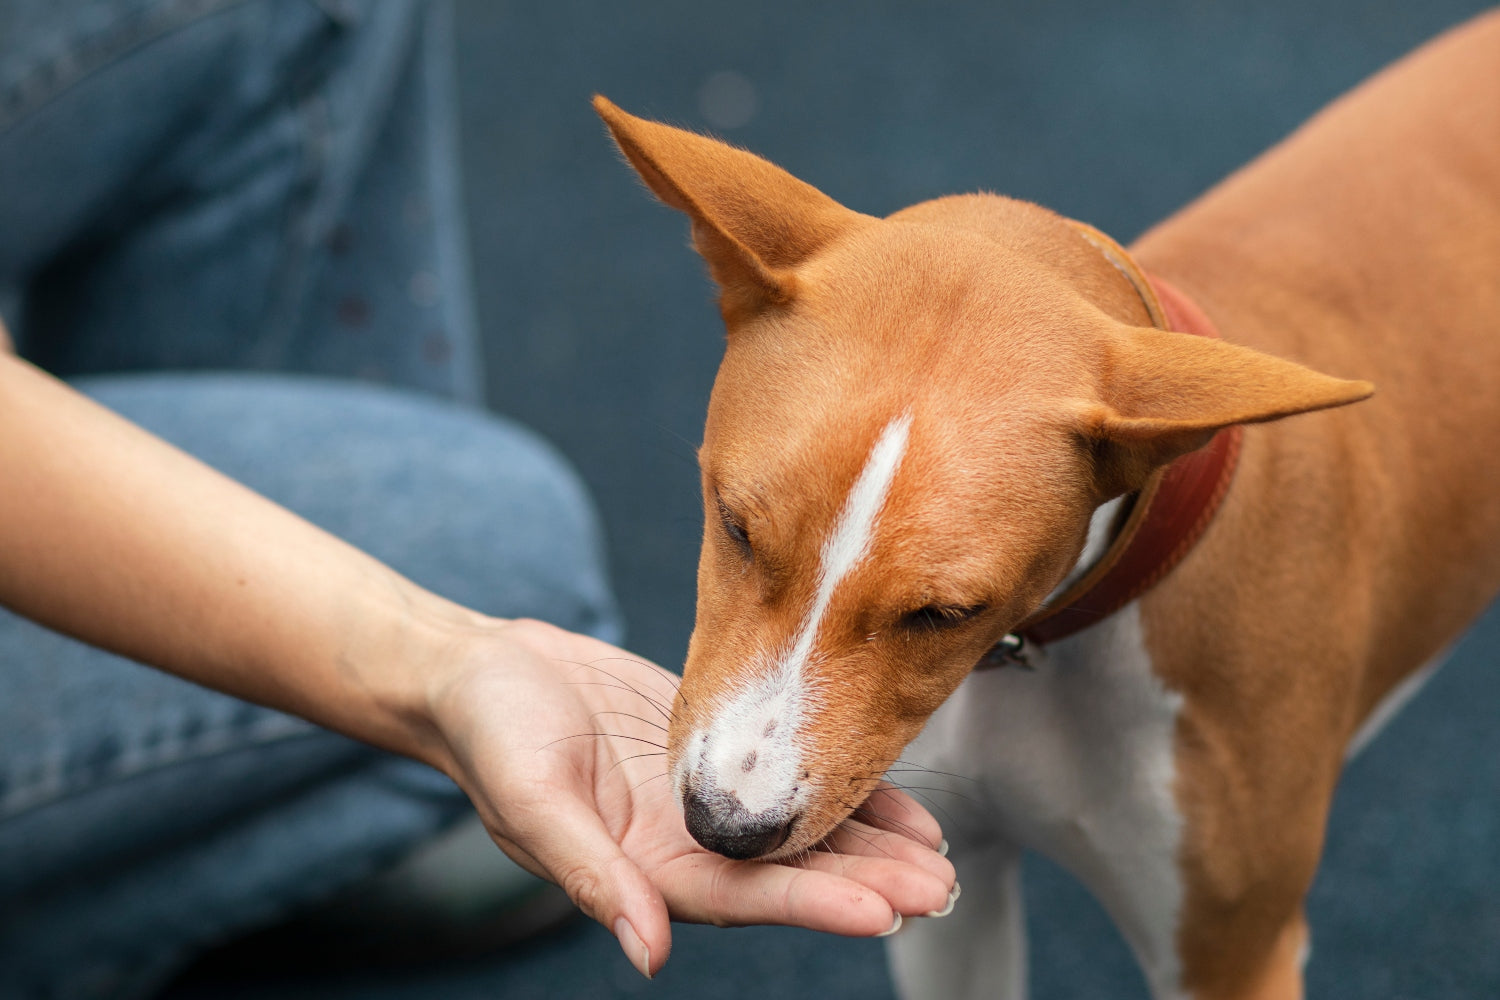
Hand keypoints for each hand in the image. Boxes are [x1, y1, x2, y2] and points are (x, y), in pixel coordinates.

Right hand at [424, 618, 955, 977]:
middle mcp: (687, 843)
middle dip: (868, 881)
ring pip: (800, 829)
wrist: (482, 671)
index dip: (817, 904)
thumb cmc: (491, 734)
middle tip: (939, 884)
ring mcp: (703, 799)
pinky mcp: (713, 748)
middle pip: (792, 872)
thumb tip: (646, 955)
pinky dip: (840, 785)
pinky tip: (892, 795)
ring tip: (938, 852)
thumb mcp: (532, 802)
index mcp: (646, 868)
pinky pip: (787, 771)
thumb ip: (593, 877)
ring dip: (869, 843)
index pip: (748, 896)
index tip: (886, 909)